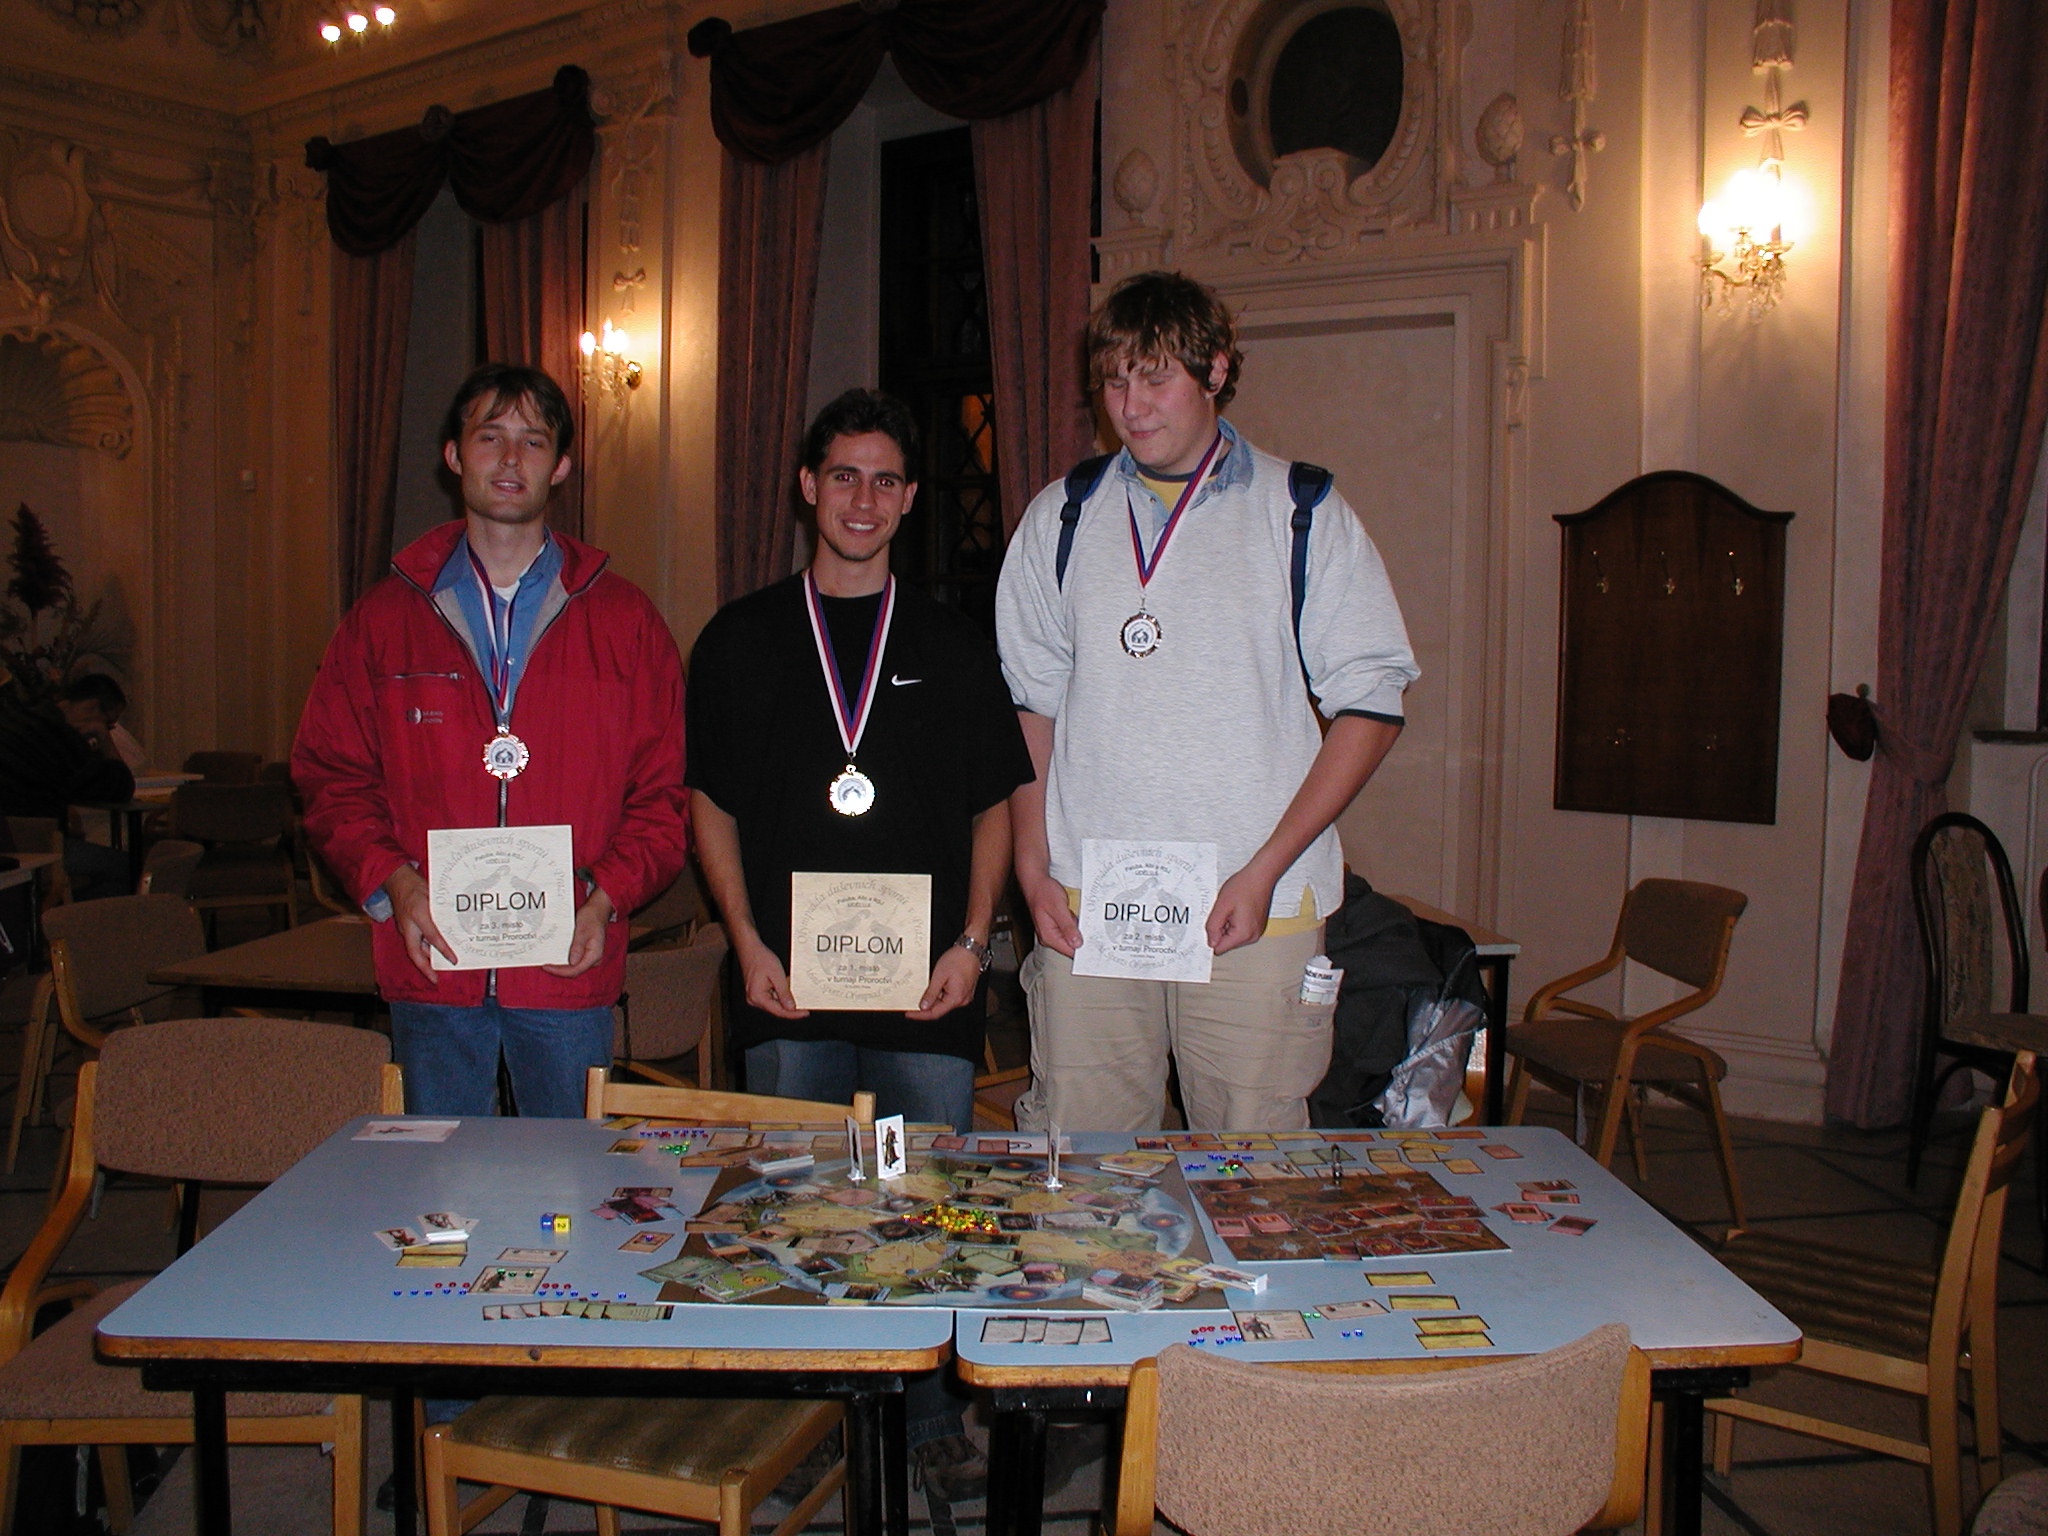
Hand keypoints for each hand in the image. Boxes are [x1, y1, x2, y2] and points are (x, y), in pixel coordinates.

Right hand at [384, 865, 455, 979]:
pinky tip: (434, 952)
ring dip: (426, 959)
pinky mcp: (406, 927)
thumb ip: (444, 910)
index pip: (433, 937)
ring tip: (438, 969)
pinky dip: (425, 949)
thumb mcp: (433, 896)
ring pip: (415, 949)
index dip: (444, 950)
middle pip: (415, 953)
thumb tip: (460, 923)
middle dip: (425, 968)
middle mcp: (409, 925)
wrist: (397, 880)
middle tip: (435, 980)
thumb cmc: (416, 885)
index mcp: (418, 915)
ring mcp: (405, 927)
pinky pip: (415, 942)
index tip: (454, 960)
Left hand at [542, 886, 613, 976]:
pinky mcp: (586, 953)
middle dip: (559, 970)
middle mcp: (594, 959)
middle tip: (544, 965)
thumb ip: (578, 947)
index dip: (560, 971)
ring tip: (547, 962)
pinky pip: (574, 961)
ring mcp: (590, 956)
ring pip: (573, 967)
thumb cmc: (591, 917)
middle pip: (574, 971)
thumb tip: (572, 963)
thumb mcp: (582, 930)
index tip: (546, 966)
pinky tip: (555, 957)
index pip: (576, 969)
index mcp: (595, 954)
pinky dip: (564, 960)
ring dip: (560, 966)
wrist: (597, 909)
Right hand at [734, 934, 808, 1019]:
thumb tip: (791, 1007)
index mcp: (757, 997)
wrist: (750, 948)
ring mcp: (754, 996)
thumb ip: (784, 993)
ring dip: (786, 997)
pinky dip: (780, 992)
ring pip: (775, 1003)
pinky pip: (771, 996)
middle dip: (791, 1005)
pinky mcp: (757, 991)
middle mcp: (754, 999)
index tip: (805, 1013)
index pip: (779, 1011)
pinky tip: (786, 985)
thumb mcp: (777, 975)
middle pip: (777, 1009)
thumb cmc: (760, 958)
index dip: (794, 1014)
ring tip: (794, 989)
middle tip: (804, 1002)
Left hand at [909, 944, 981, 1019]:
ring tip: (924, 989)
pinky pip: (949, 996)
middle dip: (926, 1005)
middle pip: (939, 1009)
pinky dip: (940, 994)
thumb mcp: (939, 975)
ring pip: (944, 1002)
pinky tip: (934, 986)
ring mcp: (964, 996)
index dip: (920, 1015)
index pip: (934, 1013)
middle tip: (912, 1000)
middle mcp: (962, 1000)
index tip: (909, 1013)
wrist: (972, 949)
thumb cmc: (958, 959)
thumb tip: (923, 1007)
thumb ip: (931, 993)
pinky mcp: (964, 991)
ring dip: (933, 998)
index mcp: (956, 998)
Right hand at [1022, 872, 1081, 957]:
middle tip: (1083, 924)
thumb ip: (1068, 927)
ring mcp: (1052, 931)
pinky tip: (1072, 914)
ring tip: (1073, 915)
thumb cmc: (1043, 892)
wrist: (1036, 882)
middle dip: (1081, 936)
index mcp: (1048, 936)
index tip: (1093, 942)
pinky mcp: (1056, 925)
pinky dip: (1074, 923)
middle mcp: (1049, 937)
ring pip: (1072, 936)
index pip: (1069, 951)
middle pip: (1071, 945)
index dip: (1083, 948)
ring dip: (1078, 928)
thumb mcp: (1058, 908)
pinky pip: (1069, 929)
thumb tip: (1077, 943)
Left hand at [1206, 865, 1276, 954]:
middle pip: (1226, 943)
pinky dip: (1235, 921)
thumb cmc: (1244, 886)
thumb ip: (1213, 926)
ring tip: (1233, 908)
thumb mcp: (1221, 906)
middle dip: (1221, 929)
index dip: (1212, 935)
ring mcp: (1256, 932)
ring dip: (1228, 924)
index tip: (1214, 922)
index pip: (1219, 948)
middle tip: (1225, 911)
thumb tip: (1210, 942)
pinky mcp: (1257, 926)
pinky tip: (1238, 908)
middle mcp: (1252, 936)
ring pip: (1232, 936)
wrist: (1260, 876)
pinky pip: (1240, 930)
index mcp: (1243, 934)